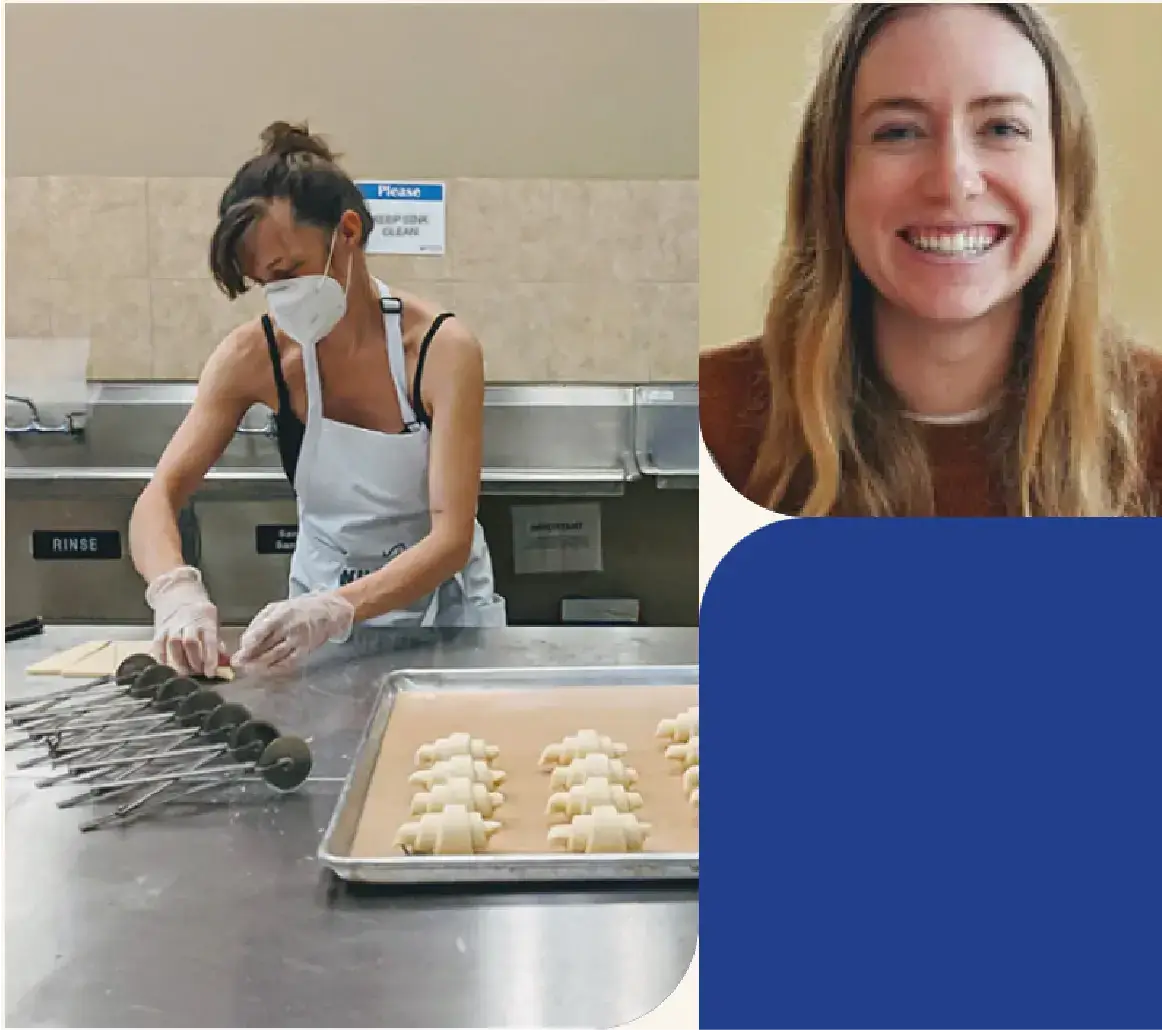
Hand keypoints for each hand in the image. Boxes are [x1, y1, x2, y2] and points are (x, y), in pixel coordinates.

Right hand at [145, 566, 224, 678]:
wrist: (177, 592)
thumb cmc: (198, 610)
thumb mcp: (213, 621)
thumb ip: (217, 641)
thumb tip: (223, 662)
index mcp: (205, 621)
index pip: (209, 641)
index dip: (210, 658)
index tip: (211, 672)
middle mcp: (188, 623)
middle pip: (190, 643)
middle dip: (195, 661)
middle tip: (198, 672)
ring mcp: (172, 626)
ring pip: (173, 645)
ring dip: (179, 662)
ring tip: (185, 672)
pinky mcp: (159, 629)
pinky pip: (158, 645)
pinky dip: (162, 657)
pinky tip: (167, 665)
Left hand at [231, 591, 355, 672]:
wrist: (327, 611)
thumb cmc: (297, 609)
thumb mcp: (276, 608)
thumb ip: (259, 623)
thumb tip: (244, 643)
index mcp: (280, 614)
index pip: (260, 632)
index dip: (248, 646)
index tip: (238, 654)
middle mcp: (290, 627)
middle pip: (267, 647)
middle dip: (250, 658)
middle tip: (238, 666)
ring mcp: (299, 640)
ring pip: (276, 657)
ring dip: (261, 666)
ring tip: (249, 670)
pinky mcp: (306, 650)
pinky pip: (289, 663)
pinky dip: (276, 669)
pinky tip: (267, 671)